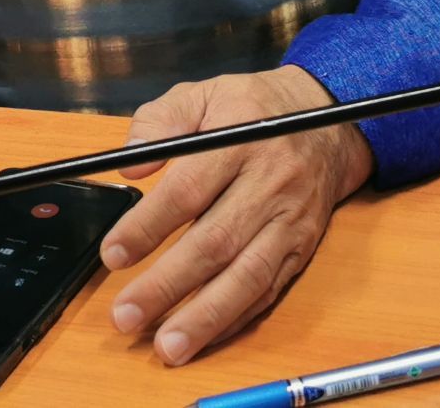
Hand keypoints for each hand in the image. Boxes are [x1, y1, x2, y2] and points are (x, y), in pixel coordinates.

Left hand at [102, 66, 372, 365]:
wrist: (327, 123)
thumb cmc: (253, 109)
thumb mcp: (203, 93)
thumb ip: (160, 120)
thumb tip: (131, 164)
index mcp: (240, 139)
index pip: (188, 189)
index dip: (148, 226)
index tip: (113, 254)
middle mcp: (269, 184)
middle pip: (215, 243)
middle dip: (168, 286)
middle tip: (126, 314)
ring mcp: (289, 221)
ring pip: (247, 277)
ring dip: (205, 317)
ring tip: (167, 346)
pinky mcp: (301, 248)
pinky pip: (268, 290)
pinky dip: (235, 318)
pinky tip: (203, 336)